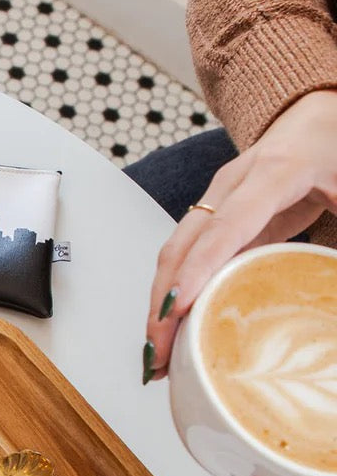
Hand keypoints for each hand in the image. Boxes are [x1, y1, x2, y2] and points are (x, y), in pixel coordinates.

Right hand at [143, 89, 336, 382]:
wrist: (319, 119)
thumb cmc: (334, 150)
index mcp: (275, 172)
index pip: (228, 226)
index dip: (199, 269)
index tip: (179, 310)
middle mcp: (231, 185)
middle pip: (182, 247)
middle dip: (163, 303)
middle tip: (158, 354)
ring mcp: (214, 201)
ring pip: (173, 256)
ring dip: (159, 305)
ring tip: (157, 356)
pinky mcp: (210, 219)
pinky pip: (183, 259)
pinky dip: (171, 295)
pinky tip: (171, 328)